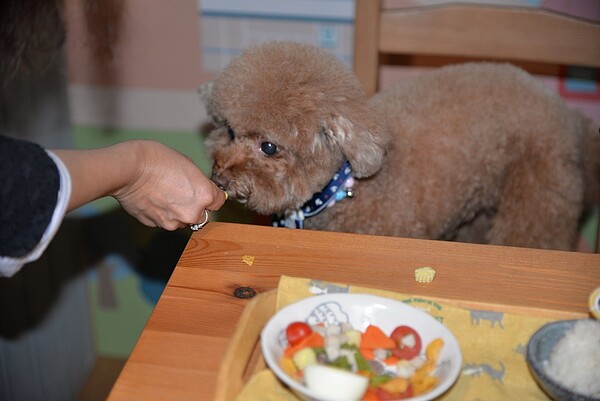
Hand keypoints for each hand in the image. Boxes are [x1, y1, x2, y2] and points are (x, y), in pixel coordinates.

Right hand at [53, 140, 225, 229]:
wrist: (129, 169)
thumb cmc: (157, 160)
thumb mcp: (188, 165)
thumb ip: (199, 183)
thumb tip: (202, 190)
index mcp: (204, 196)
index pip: (219, 202)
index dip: (212, 195)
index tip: (206, 192)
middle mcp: (192, 213)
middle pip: (201, 215)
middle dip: (194, 206)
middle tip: (180, 190)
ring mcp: (173, 222)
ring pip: (181, 220)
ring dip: (177, 211)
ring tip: (163, 192)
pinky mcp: (155, 225)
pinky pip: (164, 220)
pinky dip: (161, 213)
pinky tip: (153, 198)